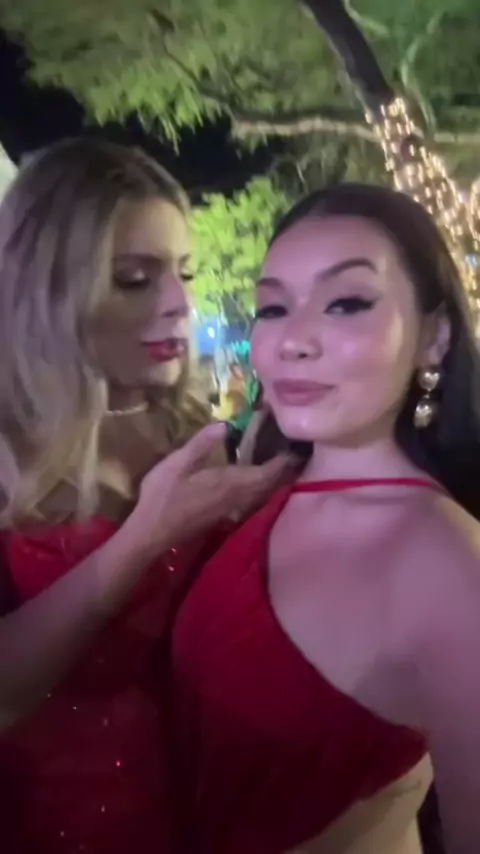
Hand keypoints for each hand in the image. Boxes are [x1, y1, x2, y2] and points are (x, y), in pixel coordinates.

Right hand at [130, 423, 293, 552]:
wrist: (151, 533)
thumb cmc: (162, 496)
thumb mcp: (176, 464)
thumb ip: (201, 444)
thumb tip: (226, 424)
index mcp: (229, 482)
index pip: (267, 471)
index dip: (283, 459)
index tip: (294, 444)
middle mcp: (237, 496)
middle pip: (270, 483)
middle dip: (284, 468)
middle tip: (293, 449)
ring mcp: (232, 508)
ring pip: (263, 492)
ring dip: (274, 478)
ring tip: (281, 461)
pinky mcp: (225, 514)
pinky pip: (253, 498)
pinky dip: (261, 486)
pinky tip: (256, 479)